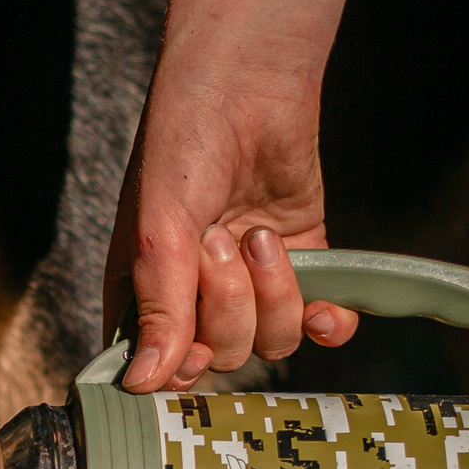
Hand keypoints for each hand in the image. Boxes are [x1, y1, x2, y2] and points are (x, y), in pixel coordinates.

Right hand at [105, 0, 361, 392]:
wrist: (248, 83)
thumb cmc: (183, 145)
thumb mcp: (159, 230)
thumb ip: (159, 308)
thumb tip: (142, 385)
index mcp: (145, 291)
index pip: (160, 366)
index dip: (179, 364)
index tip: (189, 341)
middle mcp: (195, 295)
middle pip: (223, 355)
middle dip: (228, 304)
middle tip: (221, 241)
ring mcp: (252, 282)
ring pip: (272, 343)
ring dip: (275, 294)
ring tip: (262, 235)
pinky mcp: (303, 263)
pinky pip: (319, 324)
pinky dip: (326, 321)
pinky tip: (326, 306)